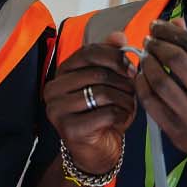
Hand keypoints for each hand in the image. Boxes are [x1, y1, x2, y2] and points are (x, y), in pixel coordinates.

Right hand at [44, 33, 137, 174]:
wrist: (95, 151)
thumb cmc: (102, 114)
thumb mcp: (108, 83)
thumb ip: (111, 58)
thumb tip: (118, 36)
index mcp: (61, 72)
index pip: (88, 52)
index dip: (115, 57)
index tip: (132, 68)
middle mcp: (53, 88)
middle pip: (98, 73)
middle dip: (124, 82)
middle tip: (133, 92)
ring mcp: (57, 109)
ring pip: (103, 93)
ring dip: (125, 100)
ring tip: (129, 106)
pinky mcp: (69, 128)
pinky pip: (106, 113)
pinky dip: (121, 116)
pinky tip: (122, 120)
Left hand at [136, 19, 186, 165]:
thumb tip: (176, 22)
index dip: (172, 33)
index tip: (158, 26)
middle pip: (176, 62)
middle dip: (158, 45)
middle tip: (149, 38)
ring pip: (160, 82)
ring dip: (147, 63)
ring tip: (145, 55)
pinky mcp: (177, 131)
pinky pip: (151, 103)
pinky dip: (141, 85)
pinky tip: (140, 75)